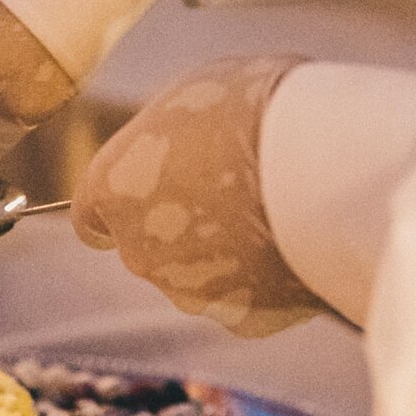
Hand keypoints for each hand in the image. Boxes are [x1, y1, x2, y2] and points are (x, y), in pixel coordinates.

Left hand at [73, 57, 325, 337]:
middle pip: (150, 248)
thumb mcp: (196, 95)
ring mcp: (190, 293)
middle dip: (182, 228)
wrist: (322, 167)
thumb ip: (167, 140)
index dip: (123, 206)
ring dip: (225, 256)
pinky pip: (249, 299)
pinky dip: (267, 280)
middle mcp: (138, 253)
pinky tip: (297, 243)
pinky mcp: (242, 320)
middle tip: (235, 191)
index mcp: (112, 189)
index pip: (92, 216)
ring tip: (275, 212)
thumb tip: (176, 150)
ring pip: (200, 279)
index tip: (151, 196)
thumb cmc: (256, 110)